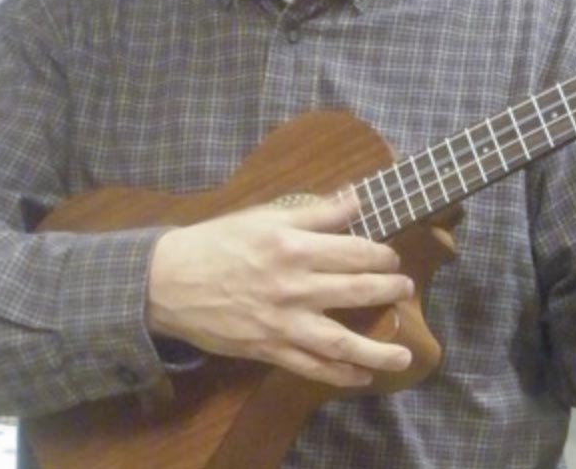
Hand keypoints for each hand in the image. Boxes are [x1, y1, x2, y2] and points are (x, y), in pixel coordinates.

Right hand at [146, 191, 414, 387]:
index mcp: (292, 247)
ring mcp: (282, 322)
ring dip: (376, 351)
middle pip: (355, 291)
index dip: (380, 254)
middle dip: (388, 290)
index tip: (391, 256)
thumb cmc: (218, 242)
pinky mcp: (268, 349)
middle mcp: (293, 286)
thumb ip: (314, 211)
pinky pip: (311, 367)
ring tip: (404, 357)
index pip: (353, 250)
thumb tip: (354, 198)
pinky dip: (339, 376)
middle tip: (406, 288)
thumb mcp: (264, 216)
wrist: (169, 282)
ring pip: (340, 341)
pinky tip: (361, 377)